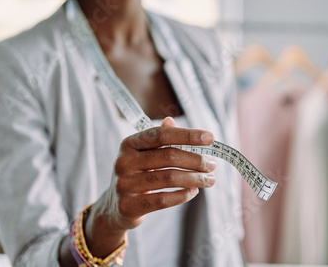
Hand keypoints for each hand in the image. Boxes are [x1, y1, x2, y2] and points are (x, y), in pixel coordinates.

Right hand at [84, 117, 215, 255]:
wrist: (114, 207)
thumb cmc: (137, 175)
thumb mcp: (143, 154)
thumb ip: (159, 139)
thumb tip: (172, 119)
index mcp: (128, 144)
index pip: (160, 134)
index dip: (187, 135)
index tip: (210, 137)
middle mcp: (123, 162)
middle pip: (168, 156)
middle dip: (195, 160)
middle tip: (212, 165)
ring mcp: (124, 185)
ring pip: (168, 178)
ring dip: (194, 178)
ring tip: (209, 180)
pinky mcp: (129, 206)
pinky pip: (162, 200)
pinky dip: (182, 195)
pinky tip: (194, 191)